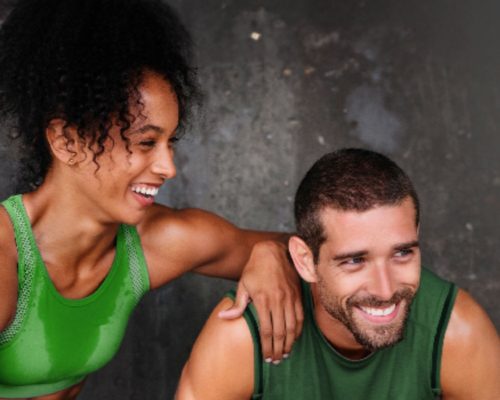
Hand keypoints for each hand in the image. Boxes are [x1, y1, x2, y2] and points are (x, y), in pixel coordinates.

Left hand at [218, 240, 303, 362]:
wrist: (271, 251)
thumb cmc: (254, 269)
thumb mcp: (243, 285)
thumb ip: (237, 304)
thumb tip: (223, 317)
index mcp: (263, 300)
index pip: (266, 331)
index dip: (267, 347)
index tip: (266, 357)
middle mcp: (278, 300)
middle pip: (280, 332)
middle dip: (278, 349)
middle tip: (276, 360)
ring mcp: (290, 297)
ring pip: (292, 326)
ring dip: (290, 343)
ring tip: (286, 354)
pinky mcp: (297, 294)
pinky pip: (300, 316)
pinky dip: (298, 329)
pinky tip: (294, 338)